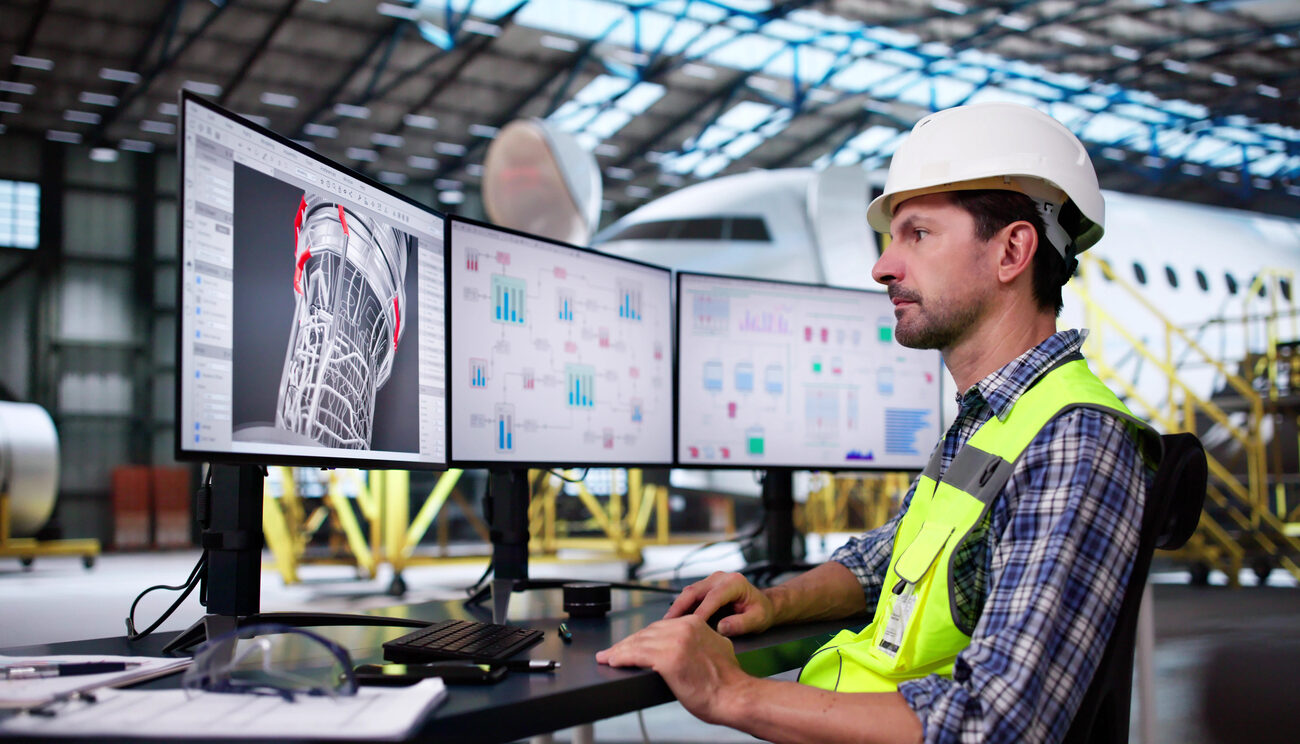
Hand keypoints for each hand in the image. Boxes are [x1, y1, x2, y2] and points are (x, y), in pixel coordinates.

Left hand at [596, 615, 749, 724]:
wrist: (734, 696)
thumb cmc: (727, 681)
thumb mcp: (718, 648)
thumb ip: (703, 640)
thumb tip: (693, 646)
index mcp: (695, 623)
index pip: (660, 627)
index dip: (642, 637)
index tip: (631, 644)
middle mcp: (683, 628)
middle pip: (646, 632)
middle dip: (628, 643)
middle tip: (613, 651)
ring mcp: (674, 642)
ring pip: (638, 643)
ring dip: (619, 651)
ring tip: (608, 657)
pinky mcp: (667, 658)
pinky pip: (636, 655)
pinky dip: (621, 657)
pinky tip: (613, 661)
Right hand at [663, 571, 774, 636]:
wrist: (763, 604)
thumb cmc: (761, 612)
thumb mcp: (757, 620)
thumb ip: (741, 624)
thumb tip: (721, 628)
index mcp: (734, 583)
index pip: (713, 597)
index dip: (701, 611)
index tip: (690, 626)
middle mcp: (720, 578)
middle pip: (694, 591)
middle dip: (679, 607)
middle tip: (667, 624)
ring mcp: (711, 581)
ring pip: (689, 592)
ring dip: (677, 607)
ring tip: (665, 624)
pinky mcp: (705, 588)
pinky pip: (690, 596)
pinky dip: (680, 608)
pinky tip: (673, 621)